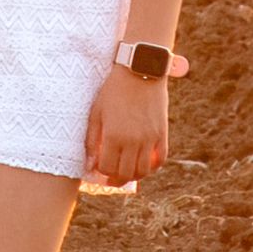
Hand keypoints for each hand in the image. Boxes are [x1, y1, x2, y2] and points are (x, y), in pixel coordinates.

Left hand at [85, 58, 170, 183]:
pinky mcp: (162, 133)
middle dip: (116, 179)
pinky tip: (144, 164)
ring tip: (126, 172)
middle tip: (111, 178)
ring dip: (134, 175)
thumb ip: (91, 139)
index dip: (101, 172)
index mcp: (113, 136)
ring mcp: (150, 138)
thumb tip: (90, 163)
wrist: (140, 71)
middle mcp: (133, 141)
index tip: (98, 169)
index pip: (107, 167)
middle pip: (125, 174)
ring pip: (143, 171)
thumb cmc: (113, 90)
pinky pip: (160, 159)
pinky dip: (153, 167)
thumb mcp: (96, 111)